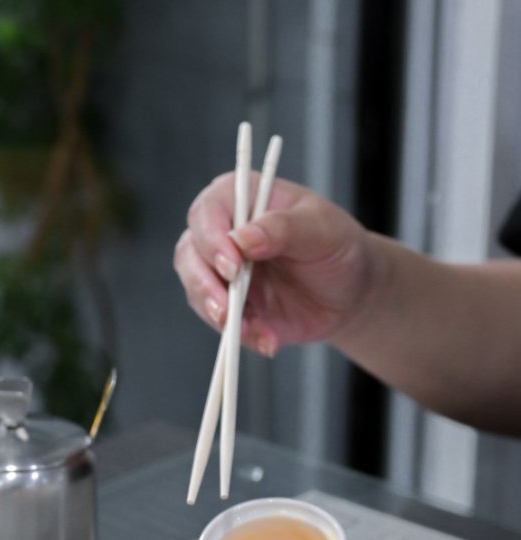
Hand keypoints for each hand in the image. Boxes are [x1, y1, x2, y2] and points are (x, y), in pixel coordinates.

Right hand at [173, 172, 376, 354]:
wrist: (348, 292)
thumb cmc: (337, 246)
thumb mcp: (322, 229)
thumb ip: (283, 229)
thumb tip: (243, 238)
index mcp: (244, 199)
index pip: (208, 210)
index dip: (212, 238)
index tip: (232, 265)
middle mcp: (225, 232)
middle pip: (190, 252)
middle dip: (204, 283)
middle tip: (228, 307)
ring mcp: (222, 271)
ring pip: (195, 289)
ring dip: (218, 314)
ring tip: (250, 330)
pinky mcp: (228, 304)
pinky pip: (219, 321)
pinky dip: (240, 335)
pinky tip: (267, 339)